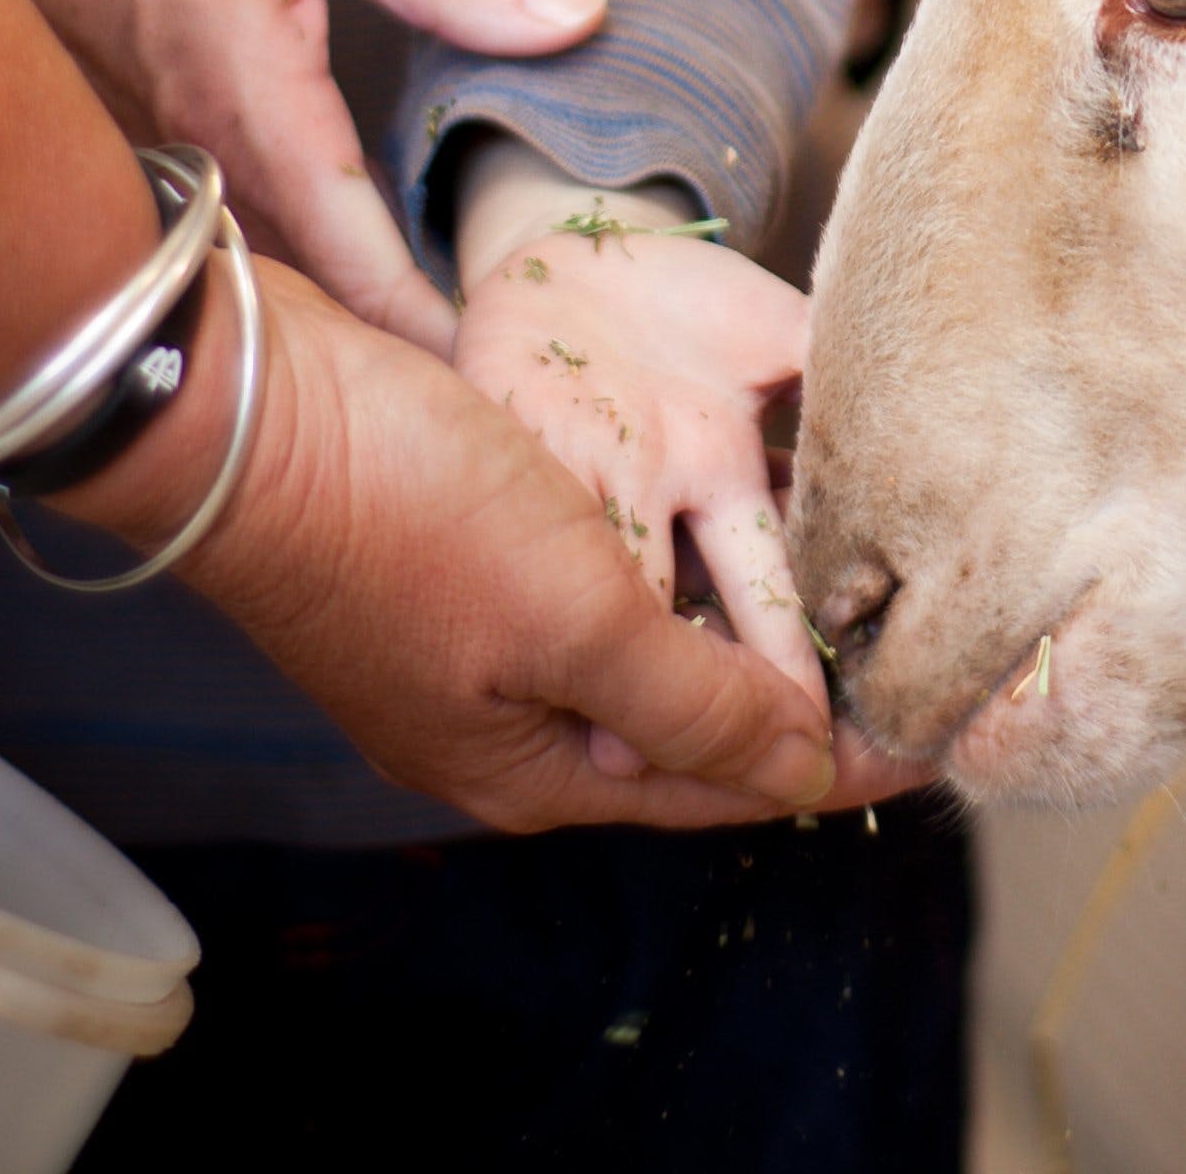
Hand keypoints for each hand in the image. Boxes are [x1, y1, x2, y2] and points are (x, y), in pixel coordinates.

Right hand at [0, 0, 604, 351]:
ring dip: (353, 323)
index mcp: (258, 112)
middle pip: (318, 301)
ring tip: (451, 353)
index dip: (432, 332)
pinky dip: (306, 275)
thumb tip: (578, 16)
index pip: (358, 264)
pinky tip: (359, 278)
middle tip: (501, 380)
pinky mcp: (162, 162)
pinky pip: (239, 246)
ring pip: (276, 282)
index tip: (502, 378)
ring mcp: (177, 173)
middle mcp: (210, 166)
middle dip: (403, 352)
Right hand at [91, 257, 915, 829]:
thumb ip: (695, 703)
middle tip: (915, 647)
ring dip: (752, 613)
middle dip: (803, 690)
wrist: (243, 401)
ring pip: (657, 640)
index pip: (724, 782)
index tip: (942, 727)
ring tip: (857, 574)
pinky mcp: (473, 545)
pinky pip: (612, 569)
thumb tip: (804, 773)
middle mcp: (514, 717)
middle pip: (693, 721)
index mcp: (535, 770)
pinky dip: (683, 552)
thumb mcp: (575, 617)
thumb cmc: (401, 515)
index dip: (837, 755)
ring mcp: (488, 633)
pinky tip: (741, 501)